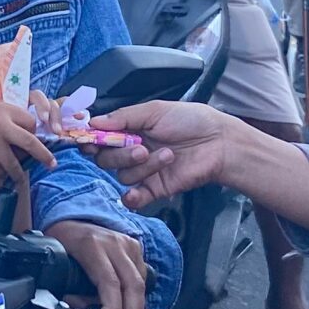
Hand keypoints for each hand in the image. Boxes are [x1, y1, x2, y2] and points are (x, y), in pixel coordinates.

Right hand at [0, 100, 56, 216]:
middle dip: (44, 156)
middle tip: (51, 164)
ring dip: (18, 171)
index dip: (34, 134)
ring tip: (19, 176)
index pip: (30, 122)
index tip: (36, 143)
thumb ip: (5, 117)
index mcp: (3, 109)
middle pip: (31, 142)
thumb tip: (27, 130)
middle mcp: (0, 123)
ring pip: (15, 162)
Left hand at [46, 220, 146, 308]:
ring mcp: (127, 243)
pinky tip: (123, 305)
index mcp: (91, 246)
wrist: (71, 219)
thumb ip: (68, 289)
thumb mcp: (57, 264)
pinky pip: (141, 277)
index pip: (110, 282)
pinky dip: (134, 296)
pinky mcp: (135, 246)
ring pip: (140, 284)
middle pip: (133, 285)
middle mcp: (113, 243)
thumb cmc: (62, 243)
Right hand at [87, 100, 251, 208]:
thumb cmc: (191, 120)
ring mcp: (144, 171)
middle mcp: (133, 150)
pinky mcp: (156, 188)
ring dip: (143, 166)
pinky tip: (137, 192)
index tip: (88, 141)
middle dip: (120, 154)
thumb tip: (93, 122)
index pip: (101, 138)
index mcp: (131, 129)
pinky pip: (134, 198)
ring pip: (123, 175)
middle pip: (106, 160)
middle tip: (141, 147)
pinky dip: (132, 197)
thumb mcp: (155, 110)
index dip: (92, 140)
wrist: (219, 143)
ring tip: (168, 155)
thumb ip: (123, 117)